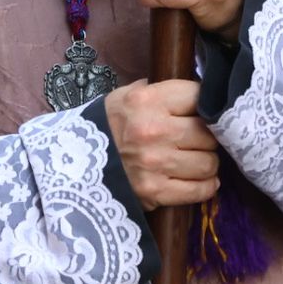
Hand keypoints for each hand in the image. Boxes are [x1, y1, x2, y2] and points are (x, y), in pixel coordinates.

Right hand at [104, 79, 220, 210]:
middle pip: (209, 133)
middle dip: (208, 137)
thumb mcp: (129, 95)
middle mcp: (153, 130)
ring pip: (209, 163)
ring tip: (197, 160)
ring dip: (207, 162)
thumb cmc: (109, 125)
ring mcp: (155, 163)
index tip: (202, 112)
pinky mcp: (155, 192)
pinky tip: (201, 180)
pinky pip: (200, 190)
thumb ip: (164, 92)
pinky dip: (206, 186)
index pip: (199, 97)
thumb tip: (201, 93)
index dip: (205, 105)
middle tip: (200, 140)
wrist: (74, 163)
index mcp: (147, 101)